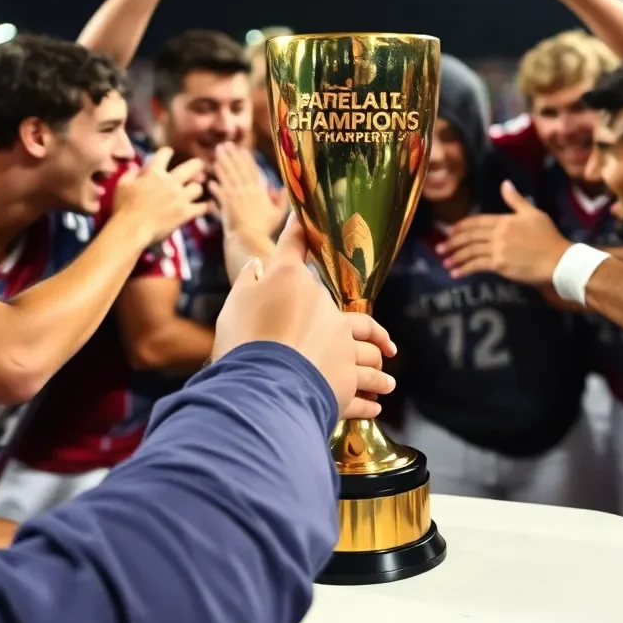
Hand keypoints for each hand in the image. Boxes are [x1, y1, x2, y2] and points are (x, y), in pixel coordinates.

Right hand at [113, 147, 207, 243]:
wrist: (131, 230)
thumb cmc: (123, 208)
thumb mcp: (122, 186)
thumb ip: (130, 174)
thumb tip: (135, 166)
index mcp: (154, 173)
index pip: (165, 153)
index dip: (167, 153)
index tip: (169, 154)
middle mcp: (170, 182)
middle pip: (192, 167)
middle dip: (196, 165)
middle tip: (199, 166)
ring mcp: (179, 197)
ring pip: (198, 187)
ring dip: (196, 189)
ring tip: (195, 191)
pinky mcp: (185, 213)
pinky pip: (203, 207)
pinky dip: (205, 207)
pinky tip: (206, 206)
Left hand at [208, 143, 290, 237]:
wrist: (250, 239)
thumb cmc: (265, 229)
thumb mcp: (278, 213)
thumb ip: (281, 199)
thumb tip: (282, 186)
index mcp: (259, 191)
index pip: (252, 171)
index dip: (247, 160)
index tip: (241, 149)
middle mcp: (246, 190)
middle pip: (238, 170)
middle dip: (231, 156)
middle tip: (224, 145)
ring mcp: (235, 197)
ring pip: (227, 177)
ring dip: (222, 165)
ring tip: (216, 155)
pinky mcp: (225, 205)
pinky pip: (219, 193)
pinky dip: (214, 186)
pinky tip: (209, 181)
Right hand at [211, 216, 397, 419]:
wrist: (261, 384)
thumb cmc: (244, 340)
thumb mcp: (235, 303)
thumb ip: (248, 282)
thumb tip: (257, 266)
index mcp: (295, 284)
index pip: (296, 248)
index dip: (299, 230)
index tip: (304, 217)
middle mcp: (328, 314)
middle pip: (361, 322)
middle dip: (375, 336)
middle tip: (387, 347)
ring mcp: (343, 351)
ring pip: (371, 359)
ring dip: (380, 372)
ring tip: (387, 382)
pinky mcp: (346, 385)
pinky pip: (364, 394)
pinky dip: (371, 400)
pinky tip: (376, 405)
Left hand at [440, 181, 569, 283]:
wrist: (558, 260)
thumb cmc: (548, 237)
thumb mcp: (533, 213)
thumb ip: (516, 200)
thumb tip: (505, 184)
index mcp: (504, 220)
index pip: (476, 221)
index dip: (461, 226)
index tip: (450, 231)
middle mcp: (497, 233)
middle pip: (469, 236)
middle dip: (452, 242)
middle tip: (440, 248)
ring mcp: (497, 249)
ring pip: (470, 251)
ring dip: (455, 256)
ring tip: (445, 262)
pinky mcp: (499, 265)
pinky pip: (477, 265)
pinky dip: (464, 269)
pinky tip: (455, 273)